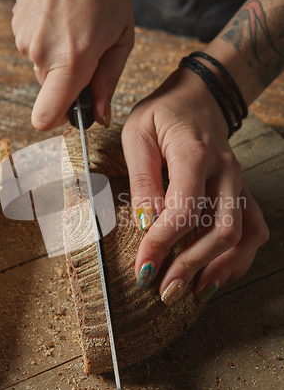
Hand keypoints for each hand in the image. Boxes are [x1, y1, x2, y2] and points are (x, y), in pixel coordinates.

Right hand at [12, 0, 133, 129]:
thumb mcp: (121, 38)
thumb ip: (108, 82)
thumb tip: (98, 113)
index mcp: (71, 61)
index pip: (46, 117)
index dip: (60, 121)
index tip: (74, 112)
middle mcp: (42, 54)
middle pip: (51, 92)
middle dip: (70, 82)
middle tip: (89, 54)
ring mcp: (25, 39)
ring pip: (43, 69)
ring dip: (60, 59)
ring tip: (77, 28)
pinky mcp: (17, 27)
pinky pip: (35, 48)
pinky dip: (49, 42)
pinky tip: (62, 19)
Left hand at [121, 66, 268, 304]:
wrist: (198, 97)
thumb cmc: (163, 114)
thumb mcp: (138, 135)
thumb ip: (142, 179)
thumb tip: (144, 223)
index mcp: (195, 154)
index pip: (184, 210)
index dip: (162, 244)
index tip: (142, 268)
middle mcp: (224, 172)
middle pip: (220, 229)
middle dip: (192, 265)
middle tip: (165, 290)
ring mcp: (237, 183)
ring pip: (241, 235)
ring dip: (219, 268)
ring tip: (193, 292)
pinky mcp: (240, 191)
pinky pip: (252, 229)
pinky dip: (239, 256)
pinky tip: (219, 273)